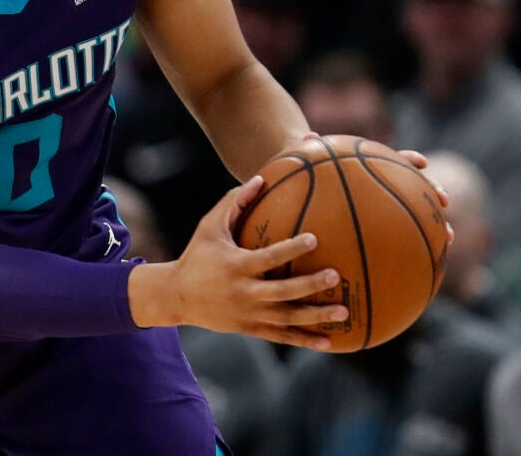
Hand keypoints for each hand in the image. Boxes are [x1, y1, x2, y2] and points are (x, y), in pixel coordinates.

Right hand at [129, 177, 347, 349]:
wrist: (176, 296)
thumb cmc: (197, 255)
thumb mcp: (209, 227)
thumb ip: (234, 203)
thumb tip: (260, 178)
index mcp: (236, 266)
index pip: (268, 257)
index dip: (291, 249)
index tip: (314, 238)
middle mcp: (243, 292)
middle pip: (283, 291)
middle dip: (310, 285)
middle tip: (336, 276)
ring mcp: (248, 314)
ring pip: (287, 317)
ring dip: (316, 316)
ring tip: (344, 312)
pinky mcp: (249, 329)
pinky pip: (281, 336)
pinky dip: (304, 340)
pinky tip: (328, 343)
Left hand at [306, 133, 454, 241]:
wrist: (316, 179)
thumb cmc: (316, 165)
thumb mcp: (313, 157)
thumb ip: (313, 147)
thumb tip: (309, 136)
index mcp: (376, 164)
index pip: (398, 158)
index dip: (410, 159)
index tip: (421, 162)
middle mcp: (390, 181)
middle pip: (418, 185)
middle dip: (433, 191)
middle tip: (444, 201)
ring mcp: (390, 201)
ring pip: (420, 212)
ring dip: (437, 223)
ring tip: (448, 237)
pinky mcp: (386, 221)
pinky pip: (404, 235)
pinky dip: (414, 246)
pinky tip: (426, 262)